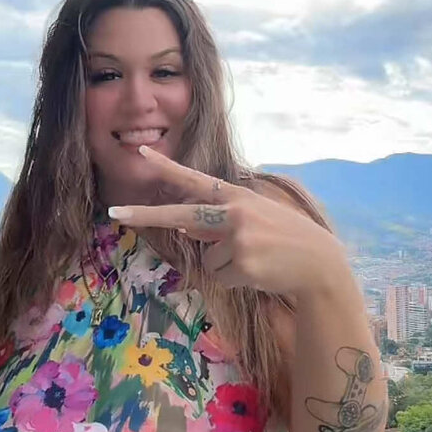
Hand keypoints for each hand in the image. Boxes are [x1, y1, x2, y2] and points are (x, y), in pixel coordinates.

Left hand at [108, 146, 349, 297]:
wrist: (318, 263)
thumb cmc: (284, 239)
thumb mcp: (253, 220)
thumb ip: (217, 222)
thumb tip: (182, 226)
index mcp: (236, 197)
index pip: (195, 179)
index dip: (167, 166)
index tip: (141, 152)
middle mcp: (234, 212)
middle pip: (180, 214)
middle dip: (145, 215)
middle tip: (114, 213)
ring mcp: (237, 238)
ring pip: (207, 259)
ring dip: (227, 266)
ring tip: (257, 260)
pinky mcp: (242, 264)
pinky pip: (220, 276)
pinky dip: (237, 279)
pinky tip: (259, 271)